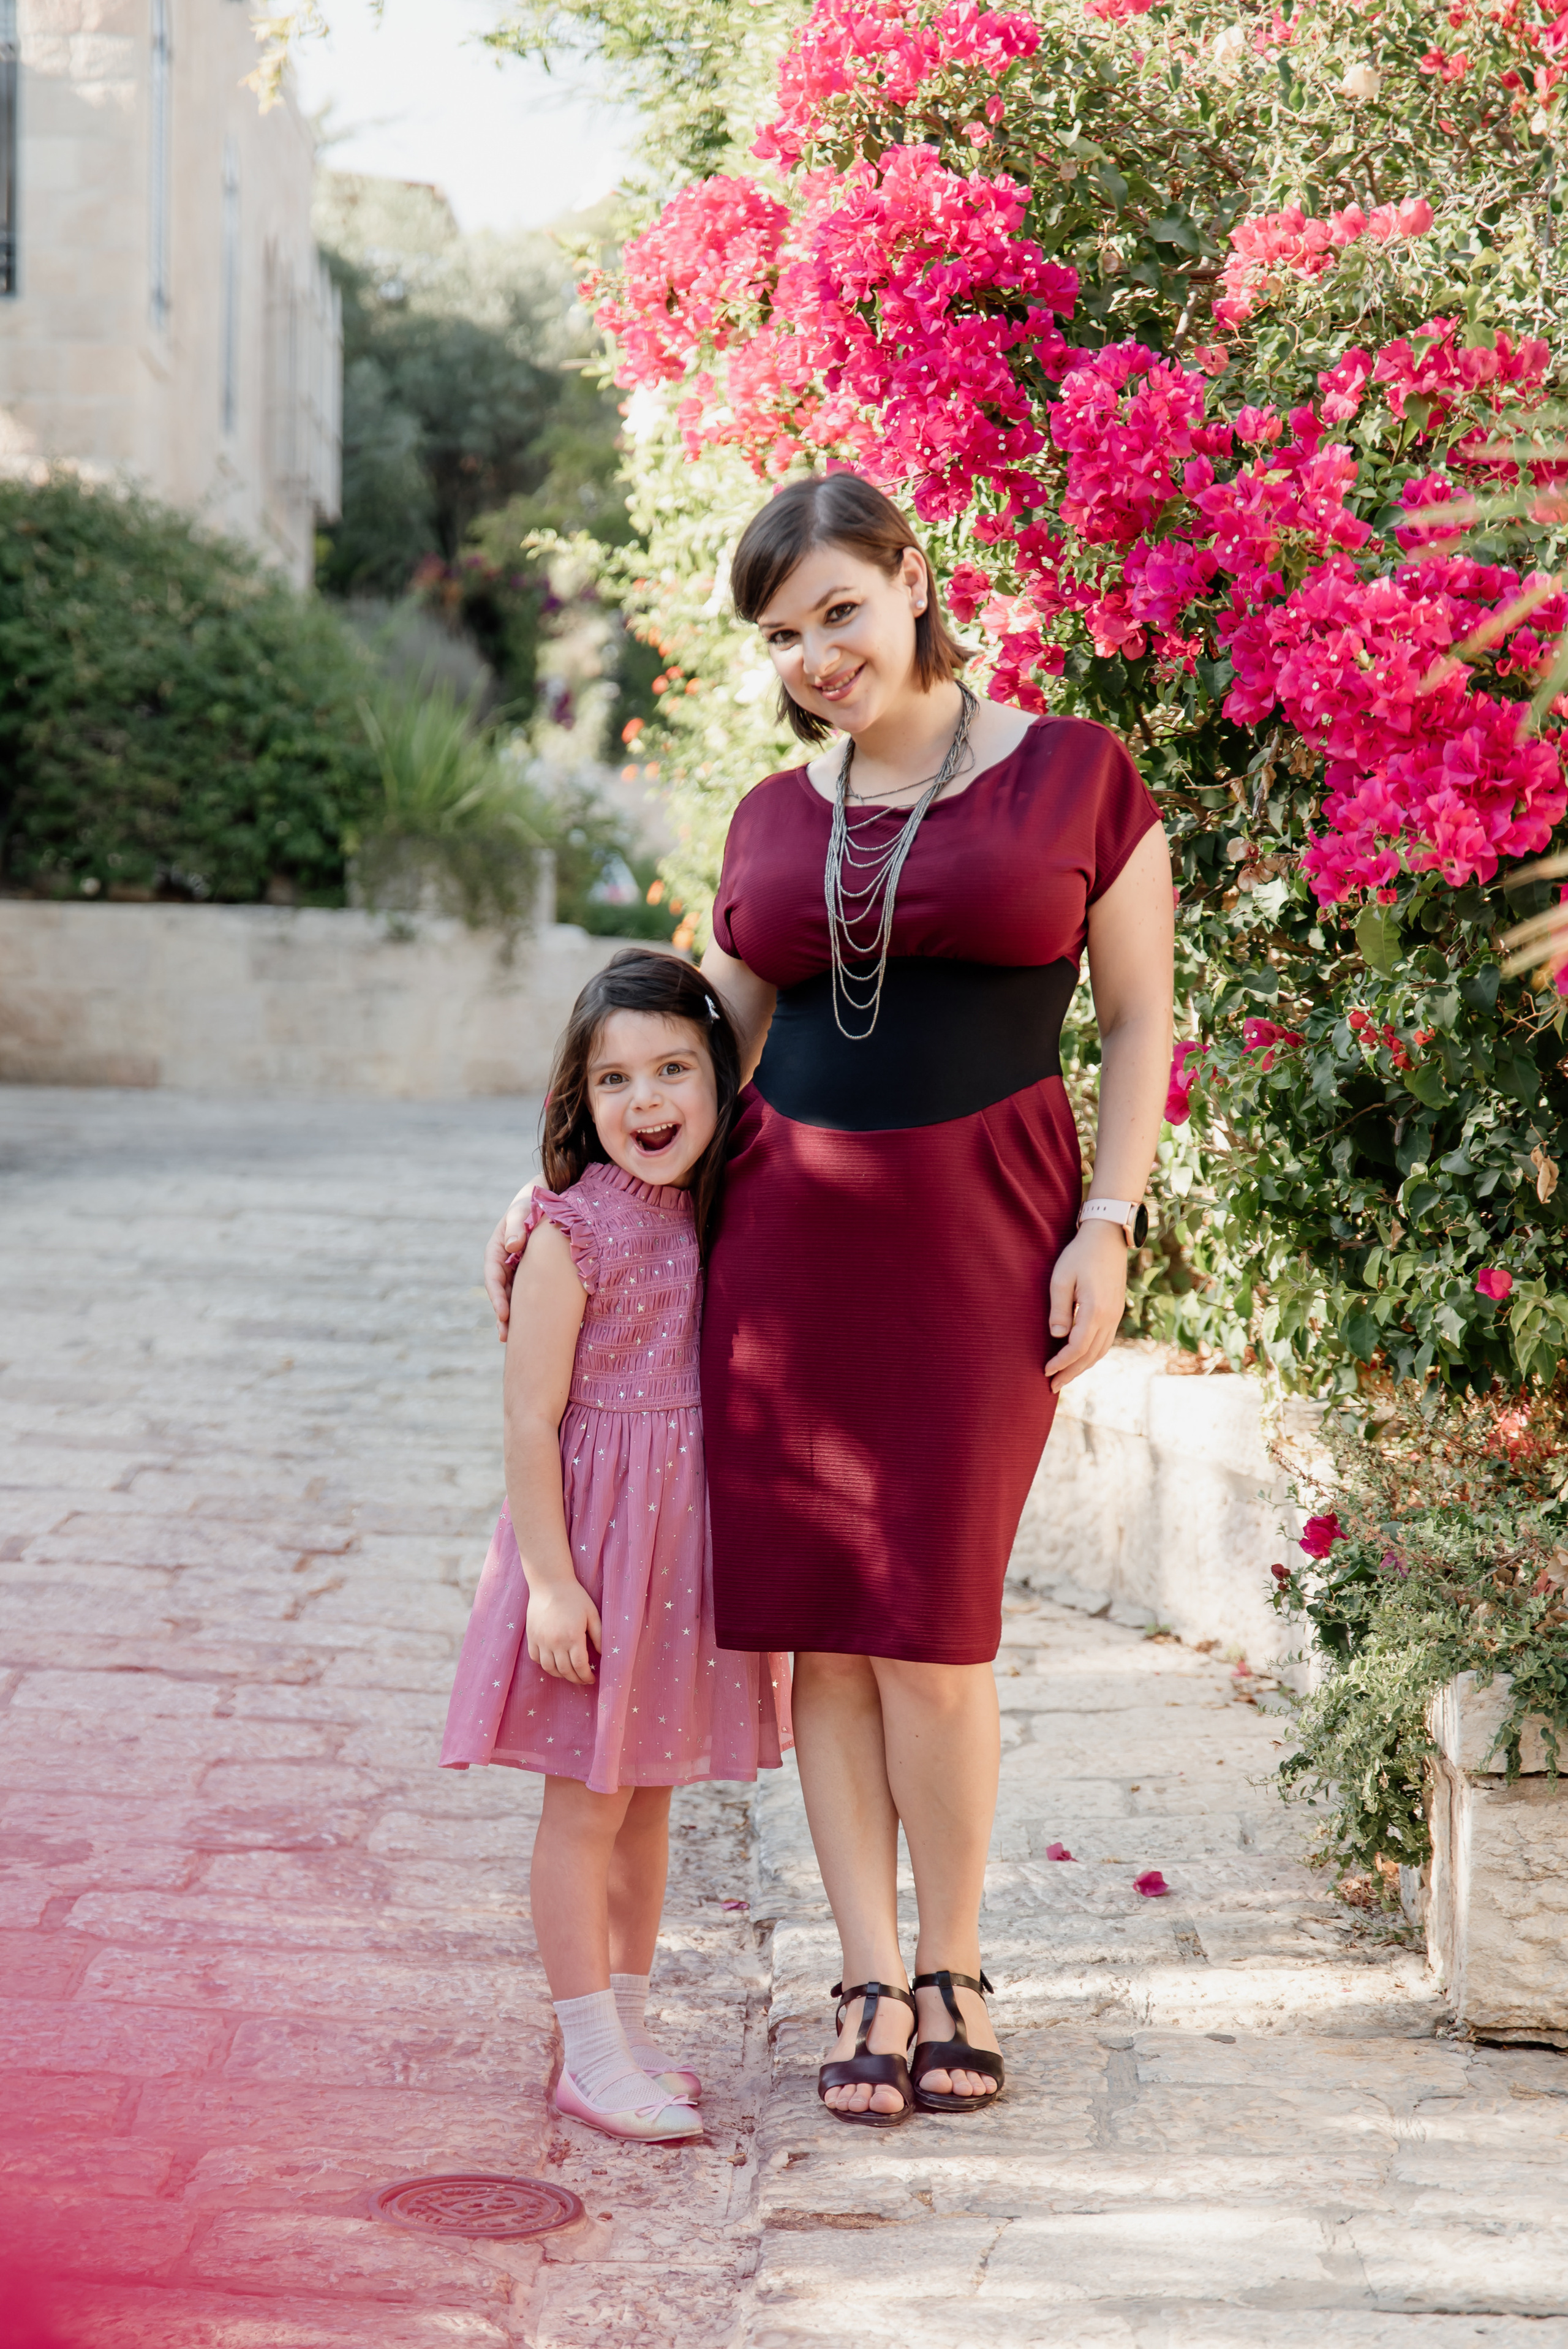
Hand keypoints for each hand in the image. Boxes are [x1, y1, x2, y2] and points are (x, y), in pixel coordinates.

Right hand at [484, 1184, 535, 1340]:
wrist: (549, 1199)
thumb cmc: (533, 1203)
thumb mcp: (522, 1210)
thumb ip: (517, 1226)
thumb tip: (513, 1246)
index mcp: (497, 1250)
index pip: (493, 1278)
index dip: (497, 1297)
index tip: (504, 1314)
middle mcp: (504, 1263)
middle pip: (501, 1293)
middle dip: (503, 1316)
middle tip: (506, 1337)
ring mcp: (517, 1270)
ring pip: (513, 1297)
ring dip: (514, 1317)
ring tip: (517, 1341)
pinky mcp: (531, 1274)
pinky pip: (528, 1293)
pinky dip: (529, 1308)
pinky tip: (536, 1326)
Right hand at [526, 1579, 602, 1684]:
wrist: (550, 1583)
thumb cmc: (574, 1597)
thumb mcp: (592, 1614)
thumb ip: (599, 1635)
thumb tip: (602, 1654)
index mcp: (573, 1637)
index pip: (580, 1666)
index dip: (587, 1676)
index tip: (592, 1679)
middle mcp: (556, 1642)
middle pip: (565, 1671)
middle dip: (575, 1679)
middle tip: (582, 1679)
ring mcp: (541, 1641)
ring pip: (549, 1668)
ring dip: (560, 1675)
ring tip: (569, 1673)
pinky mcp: (531, 1637)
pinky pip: (536, 1658)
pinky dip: (545, 1665)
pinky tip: (553, 1663)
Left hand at [1046, 1222, 1127, 1392]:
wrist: (1107, 1237)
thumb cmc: (1079, 1255)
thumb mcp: (1061, 1278)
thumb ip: (1059, 1309)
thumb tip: (1057, 1337)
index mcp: (1095, 1310)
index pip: (1077, 1347)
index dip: (1061, 1363)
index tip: (1045, 1371)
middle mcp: (1110, 1317)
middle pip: (1090, 1355)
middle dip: (1071, 1373)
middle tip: (1053, 1386)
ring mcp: (1116, 1315)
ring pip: (1100, 1351)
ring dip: (1083, 1367)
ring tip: (1065, 1377)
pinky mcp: (1116, 1311)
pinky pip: (1106, 1341)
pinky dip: (1092, 1354)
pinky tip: (1081, 1358)